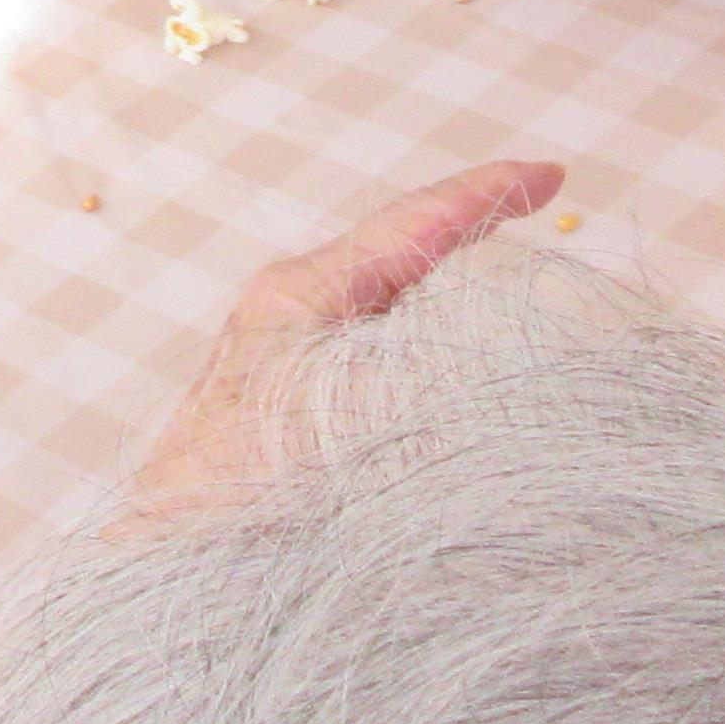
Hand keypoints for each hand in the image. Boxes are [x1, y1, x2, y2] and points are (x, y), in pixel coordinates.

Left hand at [134, 160, 563, 515]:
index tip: (550, 174)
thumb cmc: (248, 481)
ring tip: (498, 262)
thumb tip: (511, 372)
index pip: (412, 225)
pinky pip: (370, 339)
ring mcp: (284, 348)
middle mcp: (290, 307)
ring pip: (383, 294)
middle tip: (534, 202)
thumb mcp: (355, 413)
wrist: (173, 549)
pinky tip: (443, 345)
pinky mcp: (287, 394)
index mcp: (303, 293)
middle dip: (463, 225)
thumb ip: (435, 382)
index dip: (484, 195)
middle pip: (396, 248)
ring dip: (442, 279)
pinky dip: (418, 329)